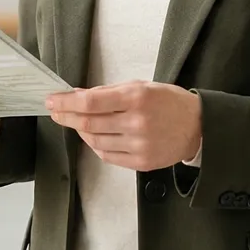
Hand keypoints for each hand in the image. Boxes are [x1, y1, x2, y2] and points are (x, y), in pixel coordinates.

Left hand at [46, 81, 200, 170]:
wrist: (197, 127)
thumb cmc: (167, 102)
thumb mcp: (140, 86)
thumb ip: (108, 92)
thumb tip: (77, 95)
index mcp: (136, 98)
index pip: (90, 102)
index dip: (66, 102)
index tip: (52, 101)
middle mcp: (136, 123)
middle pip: (88, 123)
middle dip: (66, 117)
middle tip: (55, 112)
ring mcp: (139, 145)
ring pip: (95, 141)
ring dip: (81, 130)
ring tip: (77, 122)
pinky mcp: (141, 163)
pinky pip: (107, 155)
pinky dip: (95, 145)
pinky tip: (93, 136)